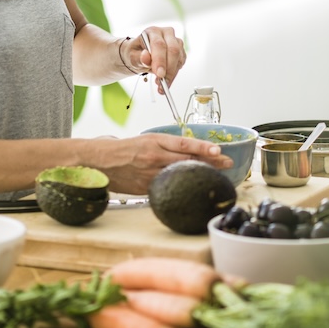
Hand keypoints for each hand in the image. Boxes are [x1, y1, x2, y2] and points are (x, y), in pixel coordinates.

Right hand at [92, 133, 231, 194]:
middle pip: (187, 160)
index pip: (184, 143)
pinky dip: (182, 186)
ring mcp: (150, 174)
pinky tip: (193, 187)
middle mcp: (154, 157)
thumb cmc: (124, 149)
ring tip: (218, 174)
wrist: (100, 161)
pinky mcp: (145, 188)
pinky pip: (167, 187)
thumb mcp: (146, 140)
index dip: (203, 147)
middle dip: (210, 161)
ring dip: (200, 174)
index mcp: (154, 141)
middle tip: (228, 162)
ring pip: (180, 174)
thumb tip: (191, 150)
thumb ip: (167, 146)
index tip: (219, 149)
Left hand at [134, 26, 186, 88]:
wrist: (140, 54)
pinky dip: (174, 74)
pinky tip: (166, 79)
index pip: (159, 44)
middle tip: (162, 82)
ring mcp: (176, 41)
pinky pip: (181, 63)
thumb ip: (139, 58)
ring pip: (179, 58)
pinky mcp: (181, 51)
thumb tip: (146, 57)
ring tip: (161, 84)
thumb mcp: (132, 56)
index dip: (160, 60)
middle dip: (169, 69)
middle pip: (173, 50)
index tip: (159, 74)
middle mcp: (167, 33)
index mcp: (153, 31)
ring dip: (171, 74)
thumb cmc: (136, 53)